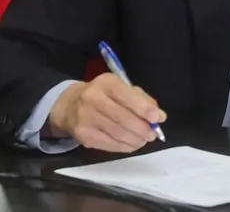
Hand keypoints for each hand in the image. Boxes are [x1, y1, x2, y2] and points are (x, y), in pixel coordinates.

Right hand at [48, 73, 165, 152]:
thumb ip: (142, 100)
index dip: (143, 109)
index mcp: (106, 83)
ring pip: (118, 134)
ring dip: (136, 140)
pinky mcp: (83, 136)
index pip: (126, 95)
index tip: (157, 118)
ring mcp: (86, 119)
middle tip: (152, 134)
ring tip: (143, 139)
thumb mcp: (121, 88)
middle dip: (143, 129)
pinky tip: (131, 143)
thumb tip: (159, 116)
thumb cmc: (103, 95)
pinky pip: (110, 145)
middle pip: (123, 119)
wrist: (70, 106)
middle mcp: (93, 99)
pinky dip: (125, 146)